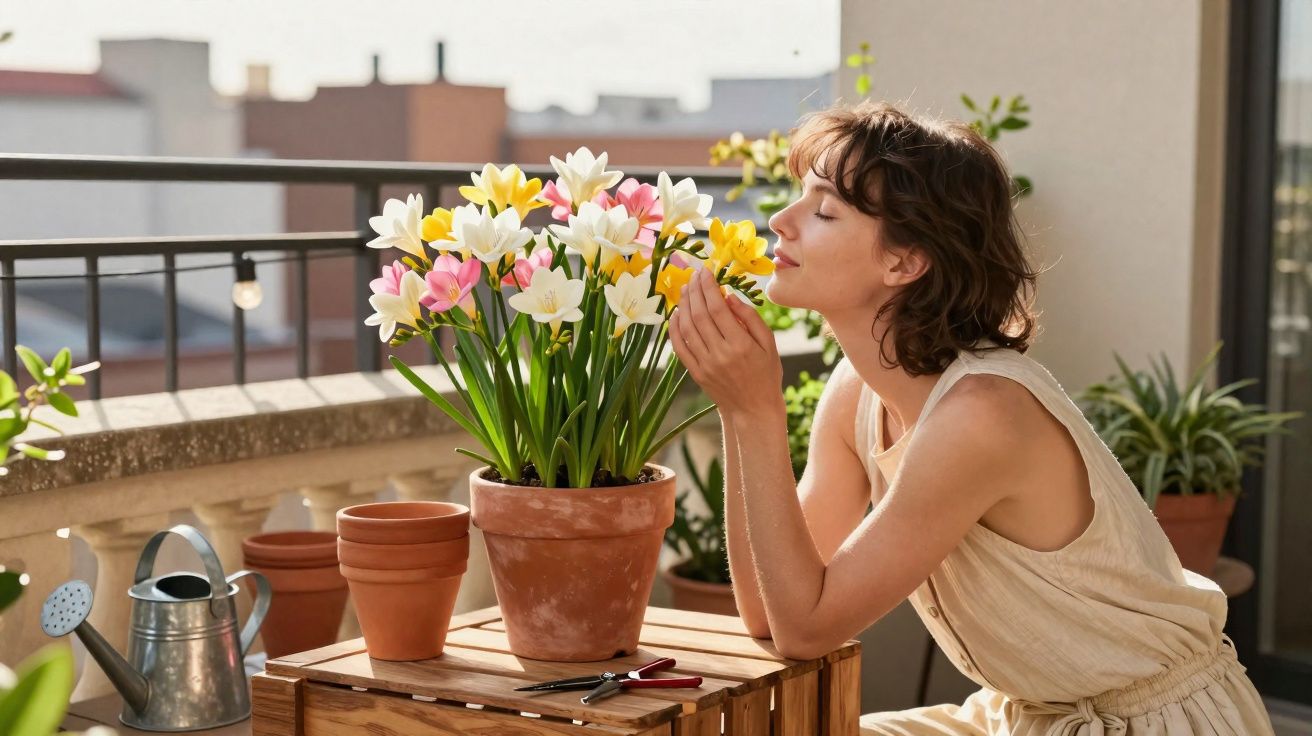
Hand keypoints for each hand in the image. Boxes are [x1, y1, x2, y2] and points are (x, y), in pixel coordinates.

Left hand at [669, 268, 783, 418]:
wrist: (753, 409)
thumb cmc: (765, 373)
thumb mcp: (768, 344)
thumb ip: (750, 318)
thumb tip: (729, 296)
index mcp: (740, 345)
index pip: (718, 308)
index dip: (709, 287)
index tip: (705, 272)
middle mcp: (720, 354)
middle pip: (700, 315)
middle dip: (695, 291)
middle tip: (694, 276)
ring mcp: (705, 364)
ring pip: (687, 328)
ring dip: (684, 305)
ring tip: (686, 289)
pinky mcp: (696, 373)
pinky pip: (679, 347)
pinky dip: (674, 328)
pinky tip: (676, 313)